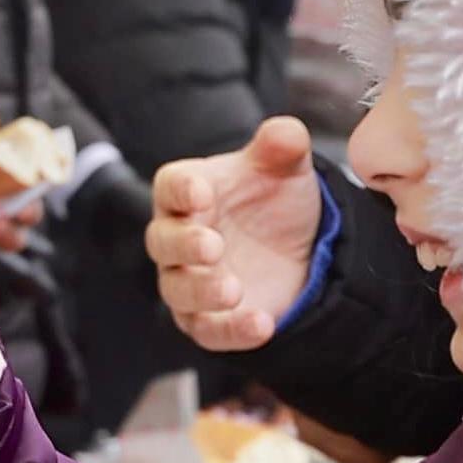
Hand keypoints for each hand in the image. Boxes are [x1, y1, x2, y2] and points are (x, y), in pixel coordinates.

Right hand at [149, 116, 327, 351]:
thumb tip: (286, 132)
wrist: (300, 250)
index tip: (201, 192)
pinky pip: (208, 330)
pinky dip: (232, 331)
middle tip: (213, 246)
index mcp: (188, 193)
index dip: (181, 190)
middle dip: (184, 245)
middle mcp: (179, 238)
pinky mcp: (209, 320)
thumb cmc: (274, 201)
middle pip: (162, 242)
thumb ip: (283, 147)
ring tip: (234, 289)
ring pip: (178, 291)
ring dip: (202, 291)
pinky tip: (262, 325)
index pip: (170, 187)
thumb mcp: (286, 170)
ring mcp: (190, 282)